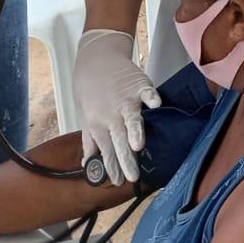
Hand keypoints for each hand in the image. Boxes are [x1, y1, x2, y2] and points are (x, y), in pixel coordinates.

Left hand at [73, 29, 161, 183]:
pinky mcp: (139, 85)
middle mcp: (111, 115)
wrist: (96, 62)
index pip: (105, 150)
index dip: (111, 166)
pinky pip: (146, 92)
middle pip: (118, 140)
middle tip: (132, 176)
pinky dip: (151, 97)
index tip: (117, 181)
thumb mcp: (87, 118)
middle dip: (125, 159)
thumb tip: (87, 165)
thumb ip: (90, 142)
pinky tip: (156, 105)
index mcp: (98, 125)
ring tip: (138, 146)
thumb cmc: (92, 93)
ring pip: (131, 118)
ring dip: (135, 131)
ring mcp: (126, 99)